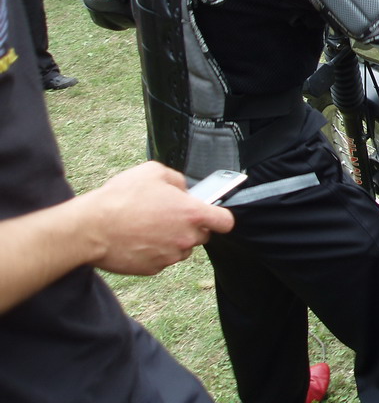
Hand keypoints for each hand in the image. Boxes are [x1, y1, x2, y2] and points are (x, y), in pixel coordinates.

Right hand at [83, 161, 234, 275]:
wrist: (91, 228)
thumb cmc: (121, 198)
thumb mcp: (153, 172)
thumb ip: (177, 180)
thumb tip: (184, 189)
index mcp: (191, 213)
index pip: (225, 222)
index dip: (220, 217)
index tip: (212, 215)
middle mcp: (185, 237)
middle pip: (202, 236)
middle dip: (191, 226)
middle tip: (169, 216)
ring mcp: (170, 256)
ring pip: (181, 248)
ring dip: (172, 240)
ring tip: (148, 226)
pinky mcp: (153, 269)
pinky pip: (162, 260)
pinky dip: (154, 251)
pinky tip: (138, 239)